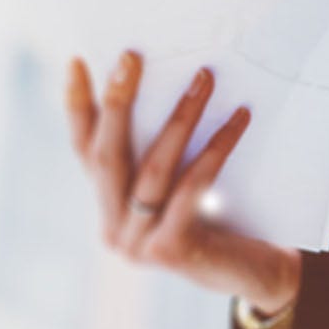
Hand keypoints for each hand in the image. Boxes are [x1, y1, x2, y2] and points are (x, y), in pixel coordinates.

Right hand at [65, 50, 302, 315]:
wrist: (251, 272)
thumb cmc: (217, 215)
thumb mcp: (181, 179)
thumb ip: (163, 149)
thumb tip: (178, 76)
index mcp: (108, 206)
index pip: (84, 150)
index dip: (77, 107)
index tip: (77, 61)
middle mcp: (112, 227)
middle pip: (107, 156)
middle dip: (118, 102)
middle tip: (132, 56)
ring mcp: (136, 245)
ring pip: (154, 168)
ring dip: (180, 117)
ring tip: (204, 77)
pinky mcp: (169, 251)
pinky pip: (193, 187)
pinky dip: (216, 148)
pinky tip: (238, 118)